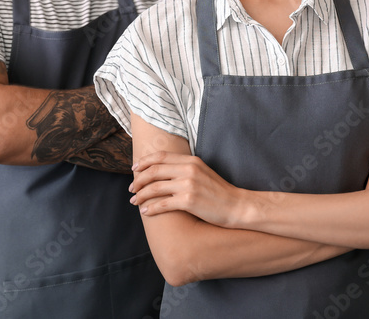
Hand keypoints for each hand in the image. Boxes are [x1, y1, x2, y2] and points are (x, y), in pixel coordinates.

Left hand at [130, 151, 244, 226]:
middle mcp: (189, 170)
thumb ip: (184, 168)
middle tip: (131, 188)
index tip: (134, 169)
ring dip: (141, 195)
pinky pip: (163, 204)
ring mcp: (189, 185)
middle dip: (139, 180)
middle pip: (154, 171)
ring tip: (134, 201)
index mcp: (191, 161)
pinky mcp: (189, 201)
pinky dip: (151, 208)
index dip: (144, 162)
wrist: (237, 206)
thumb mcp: (202, 172)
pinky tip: (145, 212)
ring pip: (155, 187)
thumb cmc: (218, 192)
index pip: (160, 157)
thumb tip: (162, 171)